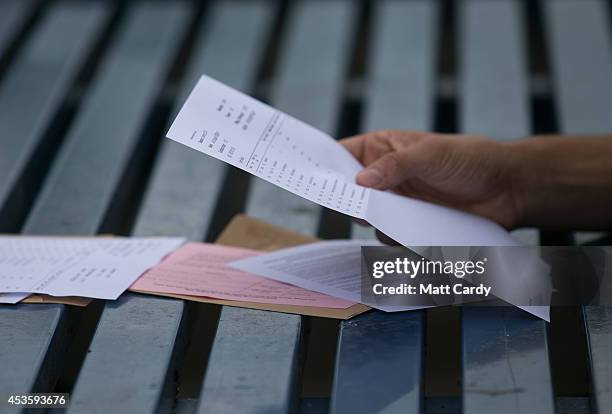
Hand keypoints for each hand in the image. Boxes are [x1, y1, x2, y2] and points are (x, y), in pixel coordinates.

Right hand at [340, 130, 522, 228]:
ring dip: (372, 219)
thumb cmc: (468, 158)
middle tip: (353, 205)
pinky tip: (405, 231)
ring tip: (386, 218)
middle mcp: (384, 175)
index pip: (344, 154)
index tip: (312, 178)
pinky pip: (387, 233)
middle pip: (350, 189)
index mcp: (383, 148)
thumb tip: (360, 181)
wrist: (505, 188)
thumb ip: (394, 167)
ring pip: (367, 215)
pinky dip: (391, 235)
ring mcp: (396, 199)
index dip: (326, 166)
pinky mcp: (409, 222)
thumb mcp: (428, 155)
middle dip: (348, 198)